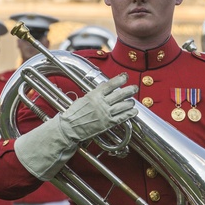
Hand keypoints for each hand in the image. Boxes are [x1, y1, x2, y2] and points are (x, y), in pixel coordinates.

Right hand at [14, 73, 137, 180]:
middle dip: (129, 90)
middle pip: (120, 94)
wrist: (69, 128)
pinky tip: (133, 112)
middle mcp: (101, 103)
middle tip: (134, 88)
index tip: (125, 76)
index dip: (119, 79)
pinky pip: (122, 117)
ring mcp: (105, 113)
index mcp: (94, 95)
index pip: (110, 84)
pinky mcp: (108, 123)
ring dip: (130, 102)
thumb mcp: (83, 99)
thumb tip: (104, 89)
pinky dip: (129, 114)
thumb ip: (95, 94)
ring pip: (123, 105)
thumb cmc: (74, 114)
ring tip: (132, 101)